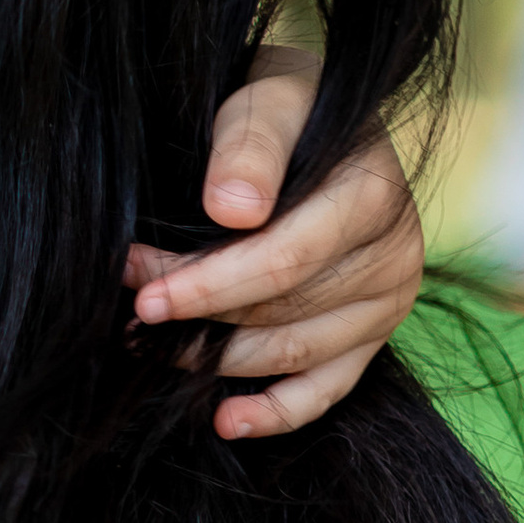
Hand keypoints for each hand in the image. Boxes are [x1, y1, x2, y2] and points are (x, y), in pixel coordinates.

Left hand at [125, 48, 424, 439]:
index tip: (144, 294)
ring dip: (217, 358)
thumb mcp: (264, 102)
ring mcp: (387, 302)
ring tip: (151, 347)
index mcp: (372, 197)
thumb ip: (249, 147)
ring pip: (294, 352)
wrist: (313, 123)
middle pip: (283, 312)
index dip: (210, 286)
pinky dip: (277, 411)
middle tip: (129, 310)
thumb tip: (233, 211)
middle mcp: (394, 255)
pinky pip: (328, 389)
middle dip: (199, 315)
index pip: (284, 263)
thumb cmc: (282, 109)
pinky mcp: (372, 336)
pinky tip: (225, 420)